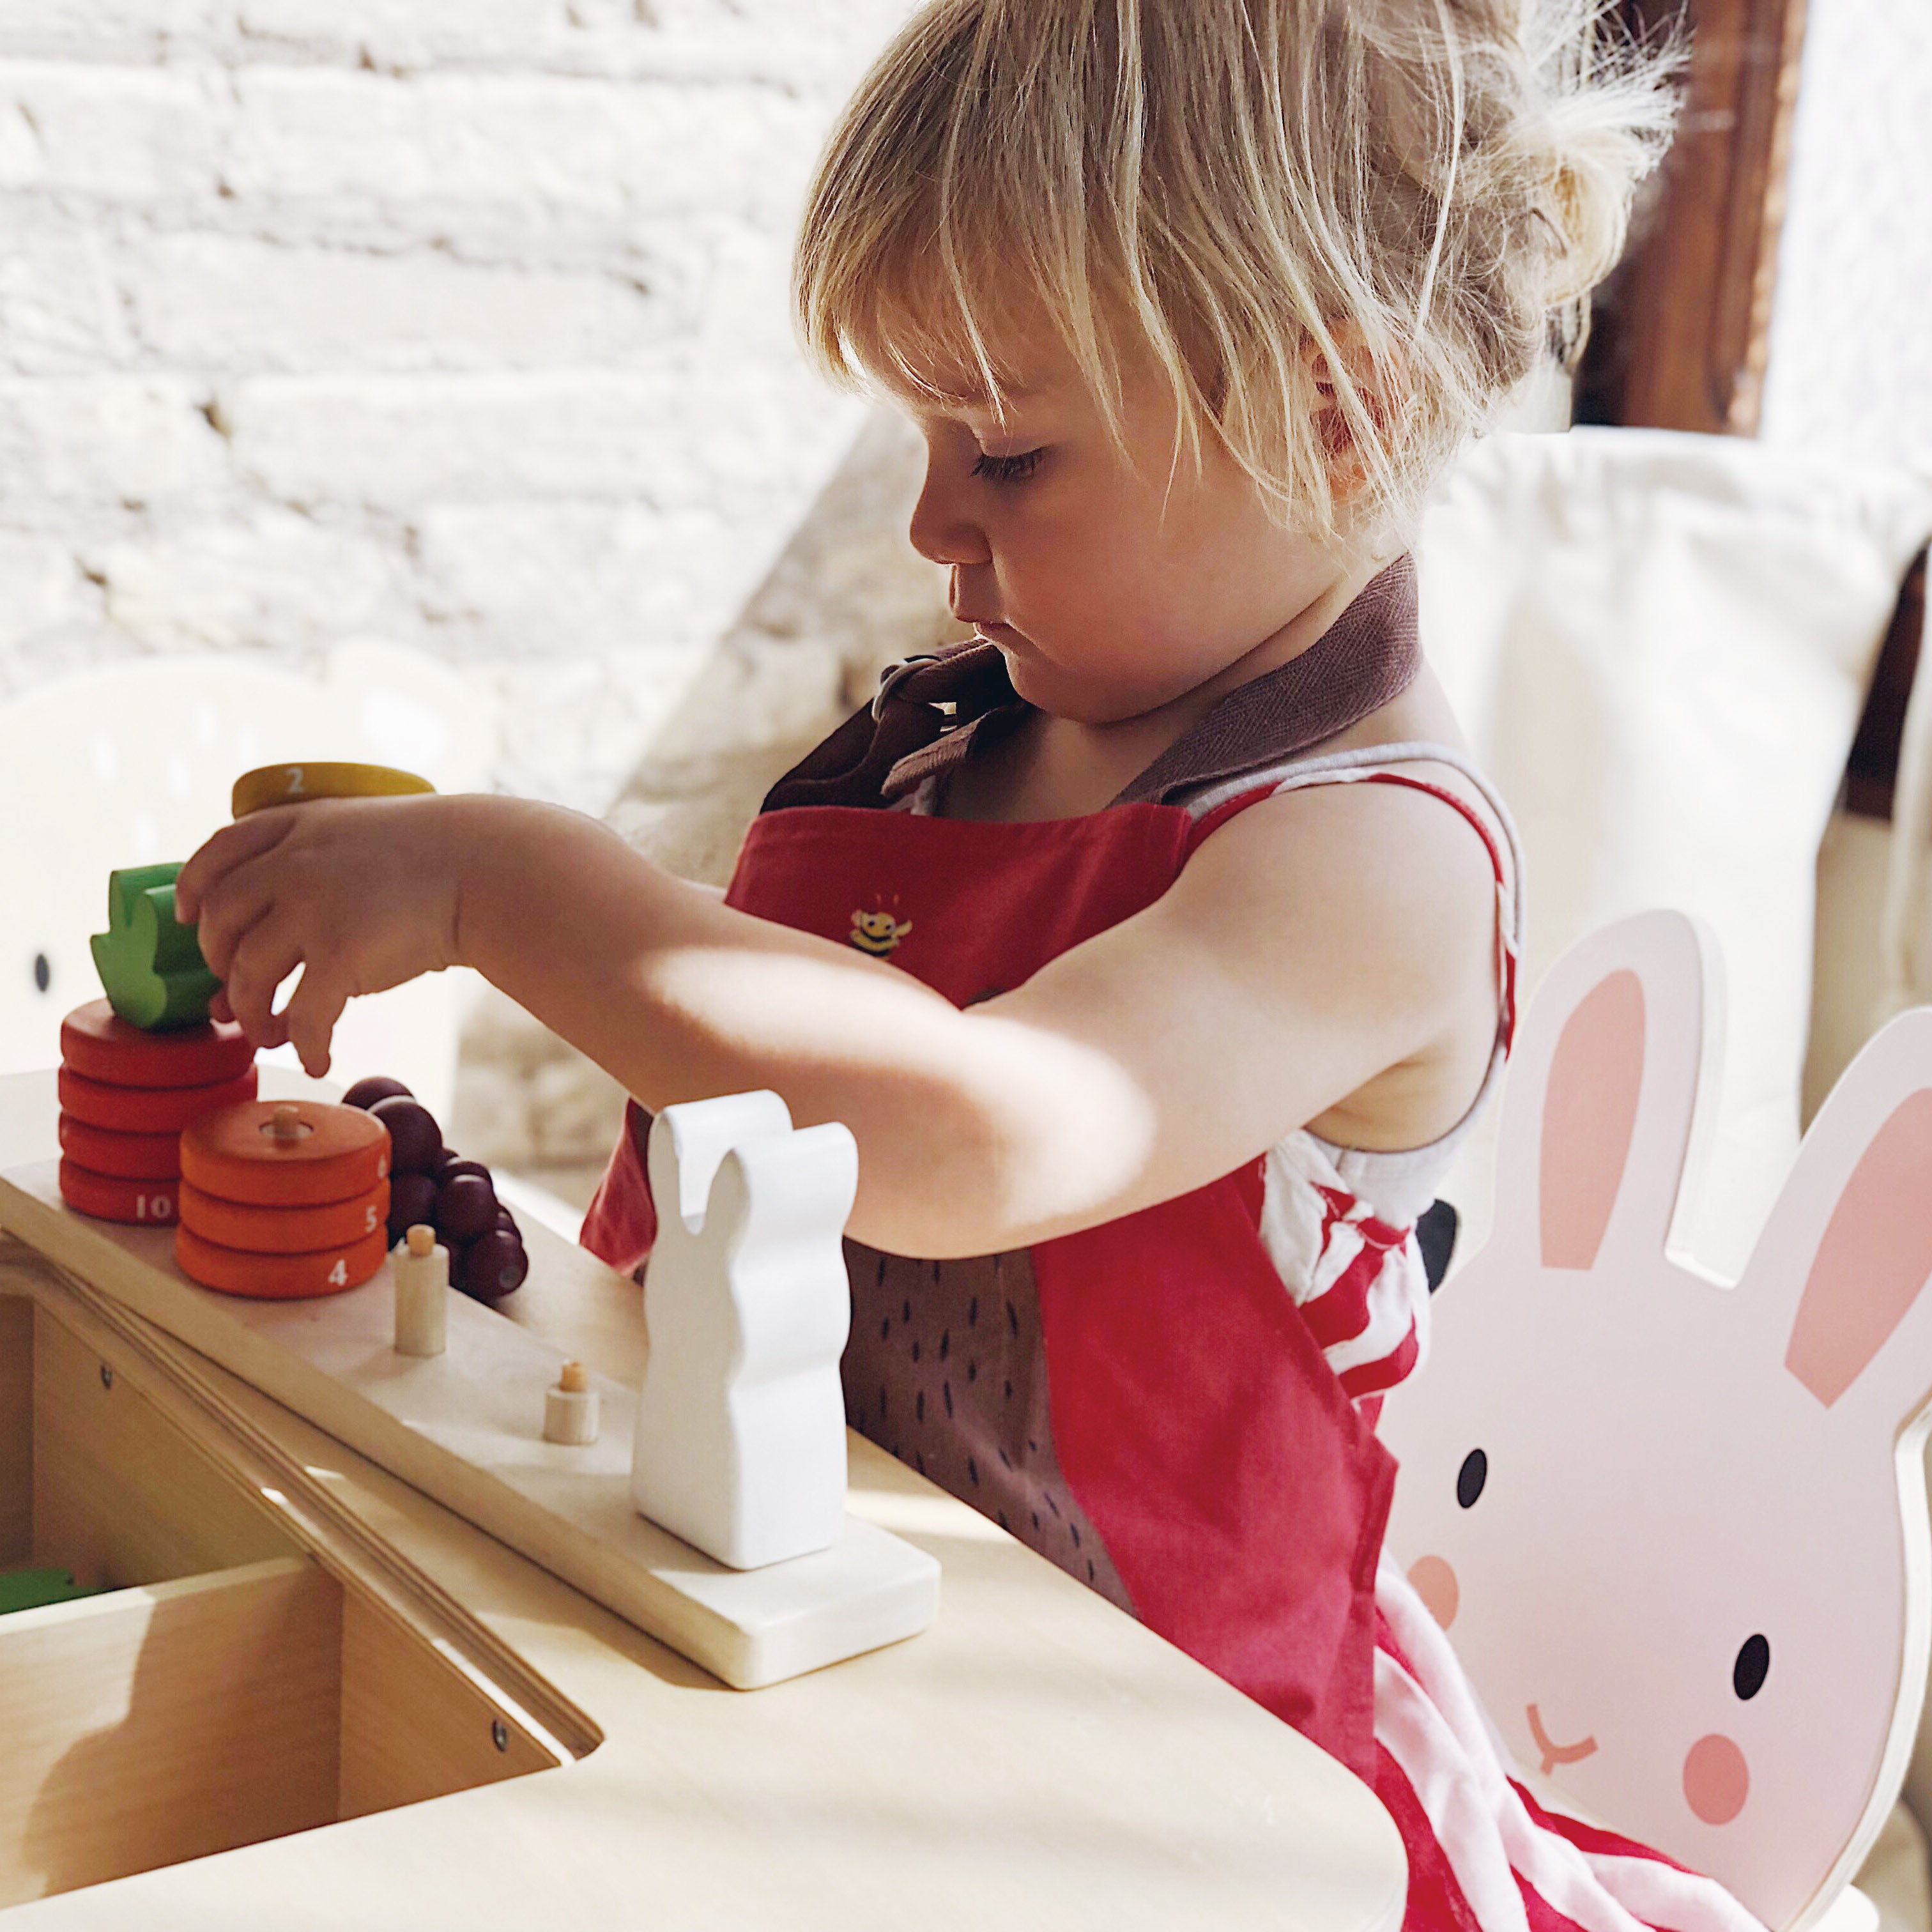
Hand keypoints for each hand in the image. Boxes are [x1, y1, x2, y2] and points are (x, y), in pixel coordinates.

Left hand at [174, 795, 471, 1075]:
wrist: (487, 870)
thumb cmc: (439, 858)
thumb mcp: (363, 832)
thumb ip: (315, 864)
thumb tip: (282, 925)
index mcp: (298, 827)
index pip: (217, 853)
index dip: (194, 889)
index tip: (189, 918)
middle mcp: (293, 864)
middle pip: (220, 921)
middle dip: (219, 965)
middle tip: (237, 993)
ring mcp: (312, 908)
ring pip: (248, 974)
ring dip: (251, 1014)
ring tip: (270, 1035)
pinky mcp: (341, 954)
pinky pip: (303, 1015)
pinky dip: (305, 1045)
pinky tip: (318, 1060)